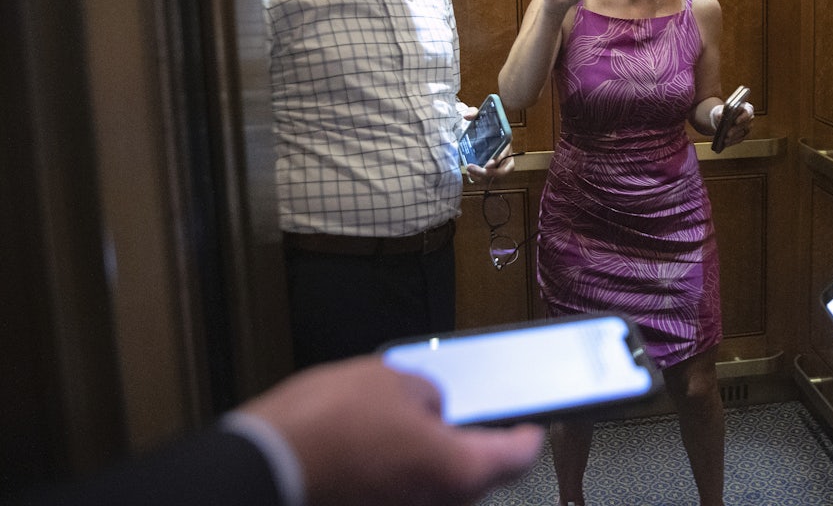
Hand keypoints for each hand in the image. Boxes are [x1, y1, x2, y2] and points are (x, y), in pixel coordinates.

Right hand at [240, 357, 544, 505]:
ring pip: (436, 488)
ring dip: (429, 459)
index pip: (519, 456)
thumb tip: (430, 405)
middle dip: (469, 444)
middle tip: (460, 415)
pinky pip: (402, 493)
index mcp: (460, 470)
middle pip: (476, 476)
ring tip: (404, 422)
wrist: (260, 468)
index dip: (528, 433)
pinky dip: (397, 472)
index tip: (531, 424)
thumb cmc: (326, 426)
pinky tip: (374, 445)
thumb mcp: (391, 380)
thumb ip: (427, 393)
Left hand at [459, 105, 516, 184]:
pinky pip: (491, 176)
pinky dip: (482, 178)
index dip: (498, 160)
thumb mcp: (480, 113)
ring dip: (484, 178)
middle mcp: (507, 153)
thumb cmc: (487, 120)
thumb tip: (467, 116)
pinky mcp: (494, 166)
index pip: (506, 154)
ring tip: (470, 173)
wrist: (491, 123)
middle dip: (489, 174)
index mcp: (506, 140)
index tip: (488, 164)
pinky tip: (471, 174)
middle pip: (503, 170)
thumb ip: (473, 112)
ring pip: (497, 176)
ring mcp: (501, 162)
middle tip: (472, 170)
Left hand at [716, 101, 754, 147]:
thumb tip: (720, 116)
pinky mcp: (744, 135)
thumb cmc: (723, 113)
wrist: (721, 120)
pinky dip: (732, 142)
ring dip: (734, 137)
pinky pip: (740, 139)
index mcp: (746, 108)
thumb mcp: (719, 111)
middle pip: (745, 124)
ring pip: (743, 133)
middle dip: (735, 130)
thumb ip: (719, 113)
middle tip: (728, 134)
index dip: (743, 117)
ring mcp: (747, 127)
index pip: (748, 112)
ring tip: (725, 140)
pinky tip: (726, 143)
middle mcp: (749, 118)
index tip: (736, 122)